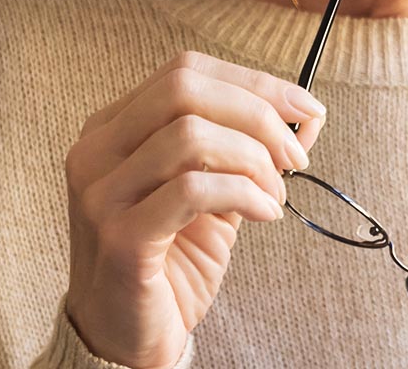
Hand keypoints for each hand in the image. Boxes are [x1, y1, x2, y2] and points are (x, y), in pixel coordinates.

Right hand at [64, 50, 325, 368]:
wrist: (128, 338)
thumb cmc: (174, 256)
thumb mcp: (218, 187)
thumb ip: (252, 145)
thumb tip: (309, 114)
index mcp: (115, 126)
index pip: (187, 70)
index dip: (254, 81)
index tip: (306, 108)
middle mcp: (97, 149)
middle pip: (185, 89)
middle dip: (257, 113)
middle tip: (295, 154)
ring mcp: (101, 192)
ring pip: (190, 135)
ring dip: (254, 159)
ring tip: (275, 194)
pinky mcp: (118, 237)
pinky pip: (192, 189)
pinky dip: (244, 194)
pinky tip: (265, 214)